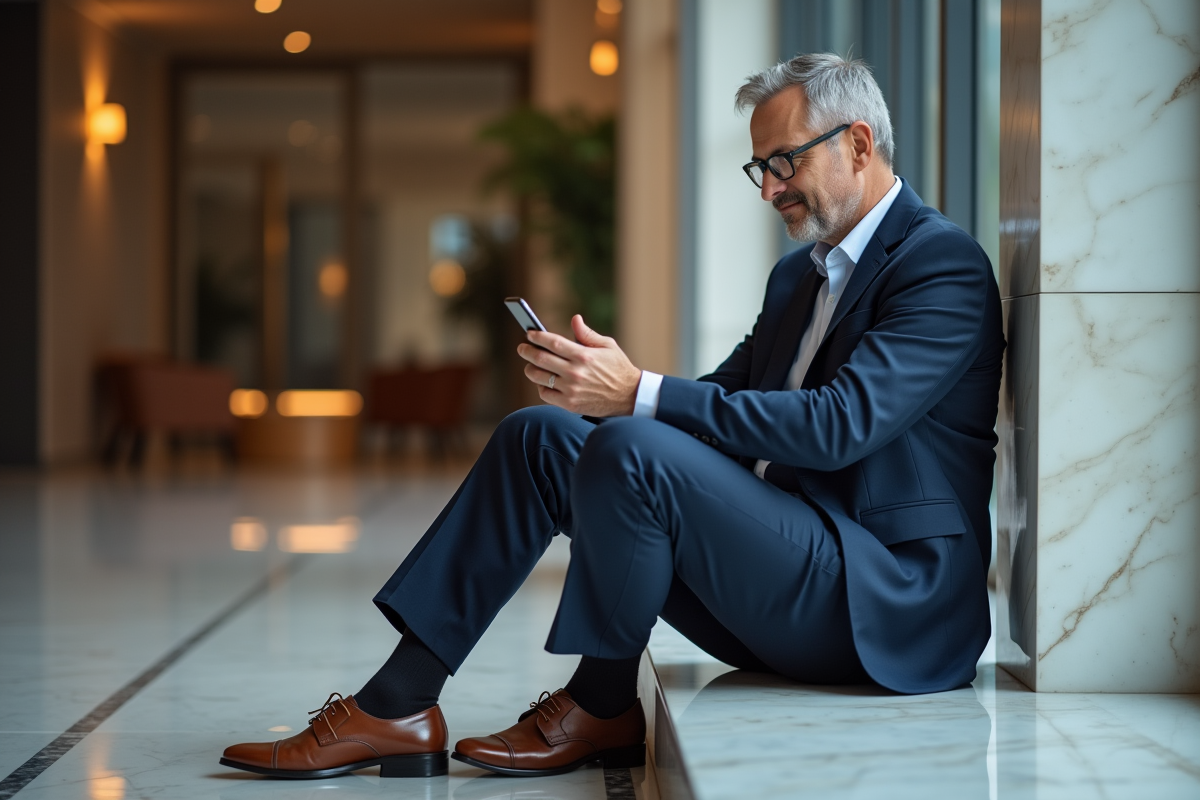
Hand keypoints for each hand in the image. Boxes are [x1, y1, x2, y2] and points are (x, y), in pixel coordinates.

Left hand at [517, 315, 641, 416]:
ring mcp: (571, 389)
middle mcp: (575, 372)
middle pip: (541, 359)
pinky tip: (543, 382)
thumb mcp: (608, 346)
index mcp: (584, 355)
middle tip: (522, 348)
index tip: (530, 334)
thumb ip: (587, 334)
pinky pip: (545, 394)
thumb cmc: (618, 368)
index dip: (538, 337)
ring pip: (539, 377)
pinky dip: (541, 387)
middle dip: (527, 351)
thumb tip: (574, 319)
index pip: (553, 343)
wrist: (629, 396)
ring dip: (530, 369)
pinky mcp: (570, 404)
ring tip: (531, 365)